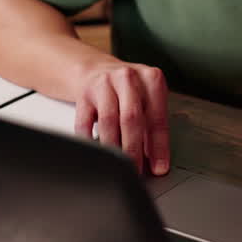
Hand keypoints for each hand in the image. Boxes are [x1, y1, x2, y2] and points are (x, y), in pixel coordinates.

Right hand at [73, 61, 170, 175]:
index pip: (158, 117)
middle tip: (135, 171)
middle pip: (132, 119)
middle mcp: (128, 77)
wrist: (98, 70)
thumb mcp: (147, 99)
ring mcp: (103, 84)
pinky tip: (97, 154)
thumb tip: (155, 160)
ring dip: (113, 148)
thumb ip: (152, 125)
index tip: (159, 168)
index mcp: (151, 79)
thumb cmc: (129, 90)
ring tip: (117, 165)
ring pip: (108, 121)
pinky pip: (85, 123)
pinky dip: (90, 142)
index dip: (159, 146)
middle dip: (134, 150)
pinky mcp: (83, 94)